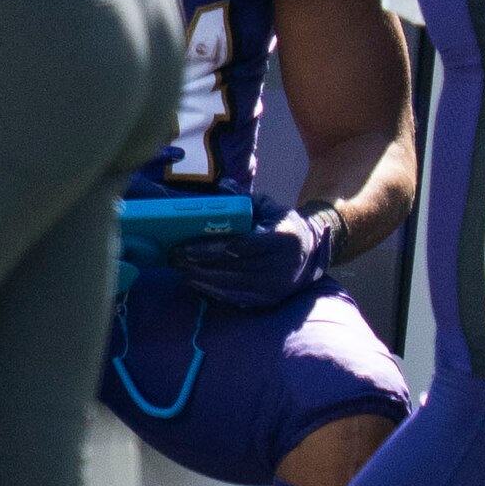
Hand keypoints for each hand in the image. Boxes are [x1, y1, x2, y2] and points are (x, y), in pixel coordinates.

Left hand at [169, 203, 338, 307]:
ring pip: (231, 286)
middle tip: (174, 256)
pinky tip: (194, 282)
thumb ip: (245, 198)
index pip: (243, 246)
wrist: (310, 255)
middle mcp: (281, 266)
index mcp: (283, 239)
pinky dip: (212, 292)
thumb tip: (221, 185)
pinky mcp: (268, 300)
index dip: (213, 248)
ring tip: (178, 268)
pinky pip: (235, 299)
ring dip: (200, 279)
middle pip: (233, 268)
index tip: (188, 247)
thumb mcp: (269, 207)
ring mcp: (275, 286)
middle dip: (199, 264)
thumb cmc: (283, 226)